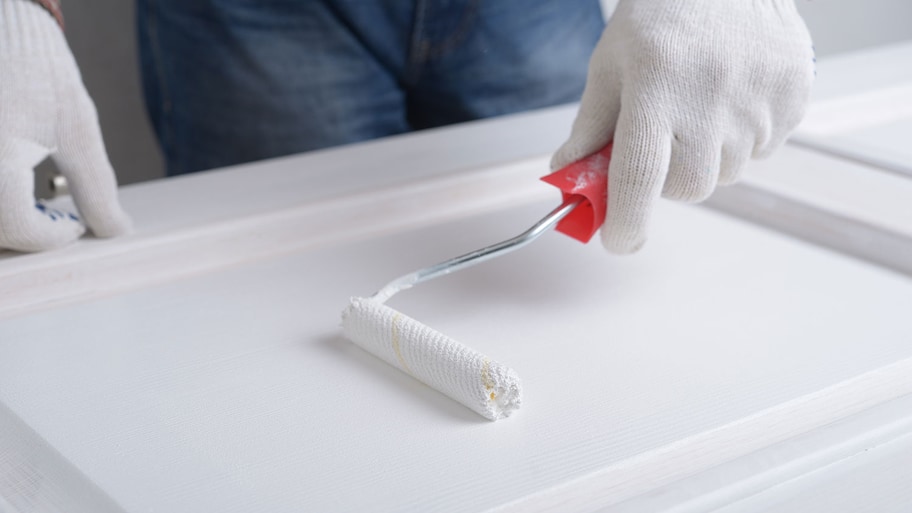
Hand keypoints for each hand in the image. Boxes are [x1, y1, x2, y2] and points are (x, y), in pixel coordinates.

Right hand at [0, 0, 130, 251]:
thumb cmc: (36, 70)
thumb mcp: (77, 129)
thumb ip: (96, 186)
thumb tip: (114, 229)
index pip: (17, 228)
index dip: (51, 238)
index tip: (74, 227)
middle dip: (25, 233)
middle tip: (54, 219)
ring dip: (5, 221)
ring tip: (32, 206)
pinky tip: (10, 186)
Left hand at [552, 0, 813, 252]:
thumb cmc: (656, 20)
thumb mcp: (609, 68)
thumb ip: (590, 130)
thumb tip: (568, 179)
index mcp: (654, 86)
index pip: (638, 176)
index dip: (626, 221)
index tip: (618, 241)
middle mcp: (709, 97)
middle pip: (688, 188)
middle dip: (666, 182)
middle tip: (660, 141)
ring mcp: (758, 99)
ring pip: (726, 174)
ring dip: (705, 159)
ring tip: (698, 105)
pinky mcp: (794, 97)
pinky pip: (761, 151)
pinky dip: (740, 139)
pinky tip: (729, 96)